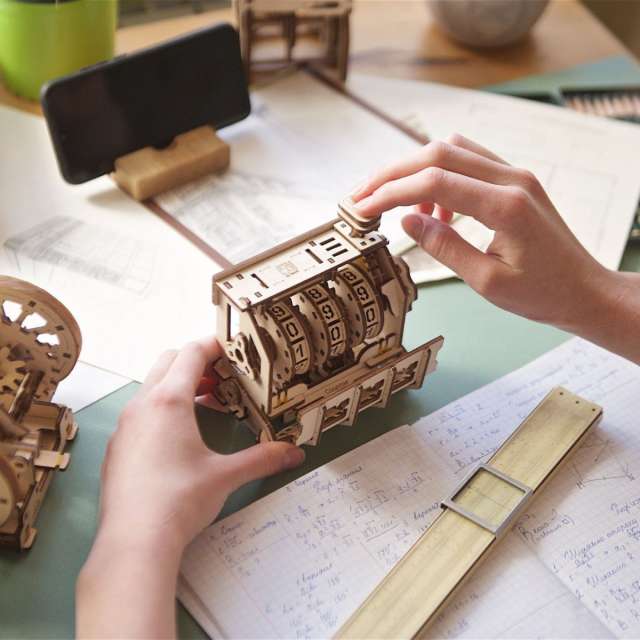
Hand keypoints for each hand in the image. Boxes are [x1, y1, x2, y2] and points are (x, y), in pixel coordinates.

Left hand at [77, 337, 304, 637]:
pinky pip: (140, 410)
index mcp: (169, 401)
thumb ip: (263, 458)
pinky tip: (179, 435)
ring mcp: (125, 425)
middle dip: (196, 362)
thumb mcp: (226, 476)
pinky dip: (162, 407)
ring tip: (206, 404)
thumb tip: (294, 453)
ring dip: (179, 384)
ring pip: (152, 385)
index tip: (234, 348)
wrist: (134, 541)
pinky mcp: (117, 445)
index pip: (191, 353)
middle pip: (168, 361)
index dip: (214, 344)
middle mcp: (142, 405)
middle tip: (223, 378)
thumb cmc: (180, 500)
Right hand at [352, 133, 612, 330]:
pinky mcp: (515, 179)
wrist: (583, 290)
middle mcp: (512, 178)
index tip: (362, 207)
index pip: (434, 181)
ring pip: (452, 150)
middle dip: (393, 174)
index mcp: (506, 205)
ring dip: (416, 171)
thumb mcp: (486, 281)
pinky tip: (435, 210)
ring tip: (395, 204)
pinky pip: (469, 162)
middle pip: (439, 153)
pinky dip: (441, 176)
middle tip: (362, 196)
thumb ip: (444, 246)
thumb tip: (407, 220)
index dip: (391, 191)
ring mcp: (515, 174)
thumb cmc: (541, 293)